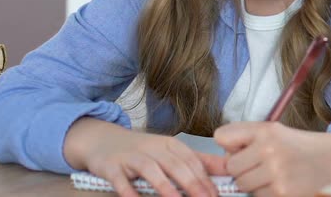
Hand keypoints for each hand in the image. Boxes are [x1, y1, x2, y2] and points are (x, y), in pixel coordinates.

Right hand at [64, 118, 226, 196]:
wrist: (103, 140)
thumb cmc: (142, 150)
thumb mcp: (170, 151)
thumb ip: (198, 160)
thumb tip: (227, 168)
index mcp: (170, 144)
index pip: (192, 160)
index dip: (205, 178)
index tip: (215, 195)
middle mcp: (153, 148)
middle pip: (175, 165)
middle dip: (192, 183)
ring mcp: (132, 157)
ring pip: (151, 170)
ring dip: (166, 187)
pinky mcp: (112, 167)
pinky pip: (121, 181)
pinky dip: (130, 192)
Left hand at [214, 122, 330, 196]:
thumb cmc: (296, 145)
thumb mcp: (272, 131)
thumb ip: (242, 138)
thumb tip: (214, 161)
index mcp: (265, 129)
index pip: (222, 136)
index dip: (229, 146)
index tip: (240, 149)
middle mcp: (269, 148)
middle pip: (231, 167)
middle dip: (241, 169)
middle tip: (259, 165)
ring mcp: (276, 172)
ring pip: (242, 185)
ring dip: (252, 183)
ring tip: (270, 174)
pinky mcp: (282, 192)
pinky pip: (257, 196)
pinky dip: (265, 193)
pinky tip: (280, 183)